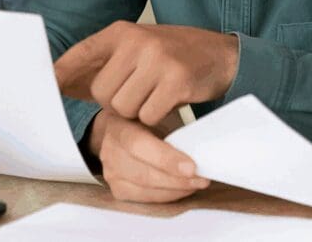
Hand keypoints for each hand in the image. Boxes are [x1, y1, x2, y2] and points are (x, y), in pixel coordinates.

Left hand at [56, 21, 238, 125]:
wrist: (222, 55)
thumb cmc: (173, 56)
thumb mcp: (139, 48)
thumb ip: (106, 62)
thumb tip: (60, 80)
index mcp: (123, 31)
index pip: (82, 52)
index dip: (62, 71)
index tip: (46, 86)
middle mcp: (137, 41)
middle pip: (102, 92)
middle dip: (115, 103)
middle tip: (137, 95)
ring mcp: (157, 60)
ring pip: (124, 107)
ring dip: (137, 112)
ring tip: (154, 96)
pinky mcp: (176, 81)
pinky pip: (148, 115)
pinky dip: (156, 117)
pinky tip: (169, 102)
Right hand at [88, 109, 208, 202]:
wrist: (122, 129)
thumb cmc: (146, 120)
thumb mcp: (156, 113)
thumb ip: (171, 125)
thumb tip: (202, 142)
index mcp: (119, 126)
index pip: (139, 145)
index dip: (165, 158)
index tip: (191, 167)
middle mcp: (109, 150)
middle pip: (142, 173)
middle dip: (176, 180)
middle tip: (202, 179)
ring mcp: (110, 172)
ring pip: (144, 189)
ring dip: (175, 190)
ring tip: (197, 184)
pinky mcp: (117, 189)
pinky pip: (144, 199)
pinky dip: (167, 196)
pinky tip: (183, 189)